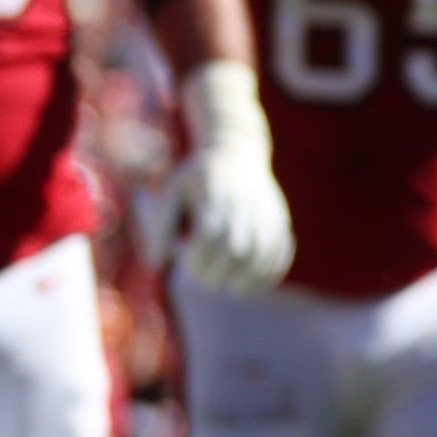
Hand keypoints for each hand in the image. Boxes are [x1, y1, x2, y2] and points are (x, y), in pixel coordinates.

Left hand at [171, 59, 294, 297]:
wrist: (237, 149)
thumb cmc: (197, 176)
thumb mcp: (171, 191)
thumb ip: (160, 227)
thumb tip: (156, 264)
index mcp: (213, 193)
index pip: (209, 235)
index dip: (197, 257)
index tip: (186, 261)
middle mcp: (243, 202)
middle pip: (236, 249)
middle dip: (217, 272)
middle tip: (203, 278)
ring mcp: (266, 210)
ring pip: (261, 253)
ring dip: (245, 279)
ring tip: (228, 287)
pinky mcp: (280, 218)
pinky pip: (281, 250)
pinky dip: (270, 272)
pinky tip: (254, 284)